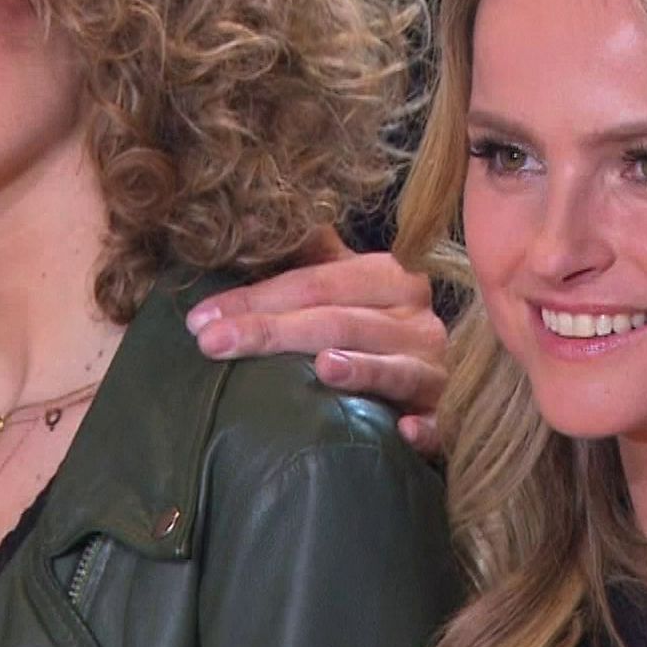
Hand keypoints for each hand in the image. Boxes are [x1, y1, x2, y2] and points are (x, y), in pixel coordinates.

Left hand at [187, 231, 445, 455]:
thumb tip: (252, 217)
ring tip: (321, 369)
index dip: (256, 298)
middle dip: (273, 331)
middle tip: (213, 345)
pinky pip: (438, 421)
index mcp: (388, 279)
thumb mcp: (343, 287)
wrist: (424, 383)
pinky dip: (424, 426)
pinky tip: (403, 429)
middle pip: (339, 321)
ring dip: (361, 369)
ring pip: (392, 366)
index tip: (200, 319)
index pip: (315, 283)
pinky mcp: (446, 414)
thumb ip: (307, 256)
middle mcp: (416, 319)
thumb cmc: (366, 332)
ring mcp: (434, 368)